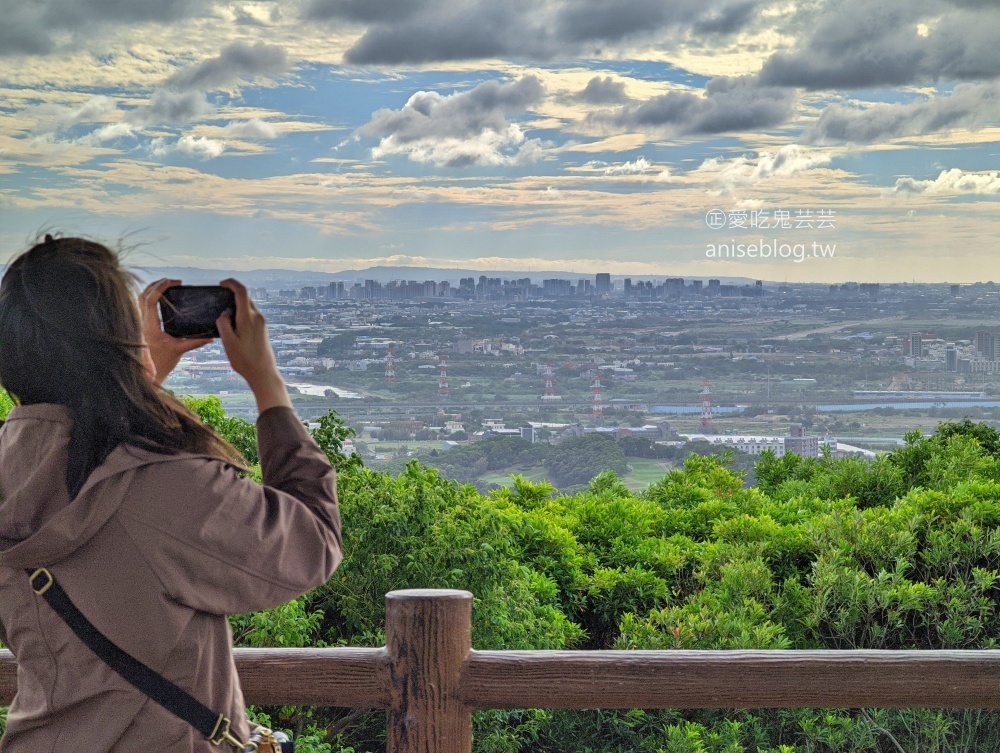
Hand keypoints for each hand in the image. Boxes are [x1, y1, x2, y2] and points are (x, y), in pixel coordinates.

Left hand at [138, 279, 211, 384]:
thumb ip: (195, 341)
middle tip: (172, 281)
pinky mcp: (141, 325)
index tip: (173, 282)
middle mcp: (142, 322)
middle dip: (156, 284)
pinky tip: (159, 297)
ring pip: (139, 299)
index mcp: (150, 325)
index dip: (161, 287)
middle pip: (143, 294)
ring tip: (166, 285)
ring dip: (151, 289)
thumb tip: (211, 337)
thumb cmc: (162, 363)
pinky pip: (141, 305)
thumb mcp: (180, 350)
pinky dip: (149, 297)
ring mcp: (139, 323)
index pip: (151, 300)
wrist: (148, 374)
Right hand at [216, 279, 290, 411]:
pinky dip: (241, 313)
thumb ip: (223, 324)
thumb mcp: (228, 342)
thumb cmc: (244, 360)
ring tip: (224, 313)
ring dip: (237, 305)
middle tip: (219, 298)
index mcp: (248, 317)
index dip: (231, 283)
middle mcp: (257, 317)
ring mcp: (262, 323)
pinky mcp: (263, 329)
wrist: (263, 373)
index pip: (241, 291)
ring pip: (248, 306)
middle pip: (245, 297)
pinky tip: (233, 324)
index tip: (221, 284)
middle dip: (232, 294)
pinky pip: (251, 315)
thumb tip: (225, 313)